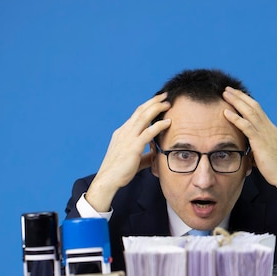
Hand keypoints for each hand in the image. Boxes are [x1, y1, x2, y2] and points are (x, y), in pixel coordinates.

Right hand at [86, 93, 170, 211]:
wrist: (107, 180)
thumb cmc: (119, 172)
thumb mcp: (135, 160)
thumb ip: (146, 155)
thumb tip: (156, 154)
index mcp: (122, 133)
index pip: (136, 115)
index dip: (147, 106)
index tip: (158, 101)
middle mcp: (124, 132)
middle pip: (140, 111)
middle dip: (153, 101)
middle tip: (164, 95)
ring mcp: (128, 138)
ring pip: (143, 117)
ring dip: (157, 108)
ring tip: (168, 103)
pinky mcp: (133, 147)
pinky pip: (148, 132)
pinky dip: (159, 125)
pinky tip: (169, 122)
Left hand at [222, 87, 276, 202]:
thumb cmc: (275, 168)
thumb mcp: (264, 153)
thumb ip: (256, 147)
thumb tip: (248, 150)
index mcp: (269, 129)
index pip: (257, 109)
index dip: (246, 100)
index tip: (235, 94)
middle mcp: (268, 127)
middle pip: (253, 106)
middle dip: (239, 96)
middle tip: (227, 88)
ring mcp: (265, 133)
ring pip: (249, 112)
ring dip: (236, 101)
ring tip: (224, 94)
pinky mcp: (260, 141)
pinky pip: (246, 126)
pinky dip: (235, 118)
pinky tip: (225, 112)